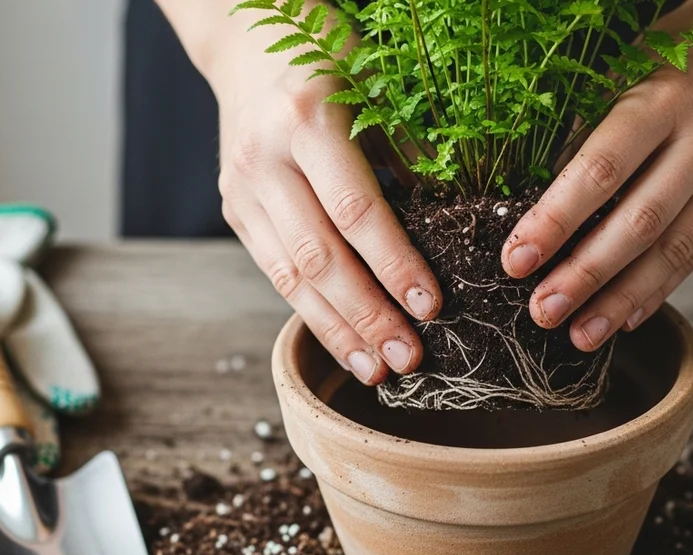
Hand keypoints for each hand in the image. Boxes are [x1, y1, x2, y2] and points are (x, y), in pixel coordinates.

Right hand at [205, 12, 441, 386]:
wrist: (245, 46)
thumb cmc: (330, 63)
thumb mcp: (380, 90)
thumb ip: (412, 154)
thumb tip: (459, 226)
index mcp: (309, 119)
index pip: (356, 211)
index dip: (394, 264)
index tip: (432, 305)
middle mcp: (265, 158)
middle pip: (319, 256)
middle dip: (367, 315)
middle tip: (409, 358)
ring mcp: (241, 188)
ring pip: (290, 277)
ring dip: (338, 330)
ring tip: (378, 370)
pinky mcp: (234, 211)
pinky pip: (275, 273)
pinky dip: (312, 313)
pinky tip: (346, 343)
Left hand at [501, 5, 692, 350]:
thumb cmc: (673, 57)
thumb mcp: (623, 73)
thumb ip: (584, 131)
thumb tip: (530, 205)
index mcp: (664, 100)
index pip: (601, 171)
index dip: (555, 221)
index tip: (516, 260)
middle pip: (639, 223)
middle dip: (586, 276)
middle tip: (542, 311)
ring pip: (672, 251)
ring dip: (621, 301)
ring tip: (579, 334)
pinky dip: (658, 290)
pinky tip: (625, 318)